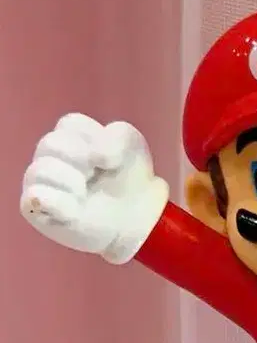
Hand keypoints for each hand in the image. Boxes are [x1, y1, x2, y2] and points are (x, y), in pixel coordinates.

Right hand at [20, 113, 168, 263]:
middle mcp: (49, 157)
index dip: (96, 139)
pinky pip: (35, 198)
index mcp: (68, 137)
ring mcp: (40, 183)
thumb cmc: (128, 178)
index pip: (70, 124)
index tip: (113, 159)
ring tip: (85, 193)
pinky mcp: (37, 210)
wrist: (136, 217)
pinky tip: (75, 211)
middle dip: (82, 158)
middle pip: (51, 143)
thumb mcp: (131, 145)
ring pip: (40, 170)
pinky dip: (58, 202)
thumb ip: (118, 134)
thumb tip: (96, 155)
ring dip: (71, 180)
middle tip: (96, 174)